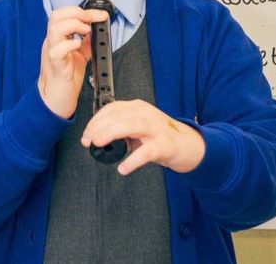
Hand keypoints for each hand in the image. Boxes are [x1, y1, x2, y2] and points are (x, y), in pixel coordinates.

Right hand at [38, 6, 108, 118]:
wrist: (56, 99)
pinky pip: (57, 51)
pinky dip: (69, 44)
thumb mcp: (79, 55)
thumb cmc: (66, 77)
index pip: (63, 14)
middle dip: (76, 13)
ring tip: (85, 30)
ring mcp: (52, 52)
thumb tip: (97, 31)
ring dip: (73, 25)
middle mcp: (52, 42)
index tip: (99, 15)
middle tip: (90, 20)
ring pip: (54, 29)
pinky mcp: (56, 66)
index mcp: (57, 38)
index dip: (82, 11)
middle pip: (55, 16)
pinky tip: (78, 45)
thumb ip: (86, 42)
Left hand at [81, 99, 205, 174]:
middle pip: (118, 115)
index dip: (96, 121)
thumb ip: (120, 130)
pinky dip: (133, 160)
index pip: (112, 109)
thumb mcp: (138, 128)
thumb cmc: (161, 136)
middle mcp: (146, 114)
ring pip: (131, 126)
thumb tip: (97, 139)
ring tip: (99, 143)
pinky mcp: (166, 145)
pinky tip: (123, 167)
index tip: (86, 134)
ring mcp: (157, 128)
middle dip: (99, 127)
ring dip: (111, 133)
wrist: (189, 145)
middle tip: (88, 140)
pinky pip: (147, 152)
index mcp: (138, 108)